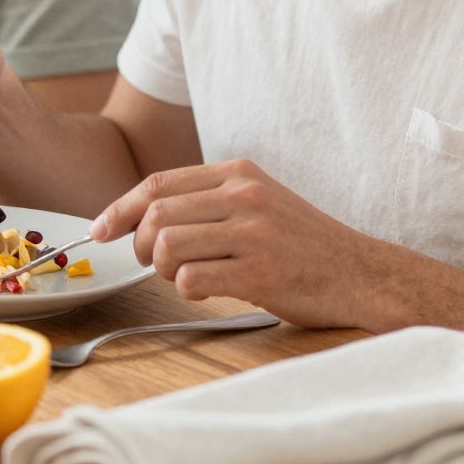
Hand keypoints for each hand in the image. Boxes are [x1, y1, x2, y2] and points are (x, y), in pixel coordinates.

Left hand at [92, 159, 376, 327]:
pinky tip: (211, 290)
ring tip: (188, 276)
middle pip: (155, 216)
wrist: (363, 275)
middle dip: (141, 246)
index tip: (99, 231)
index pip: (158, 184)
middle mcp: (245, 195)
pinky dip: (188, 290)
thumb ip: (204, 201)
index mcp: (239, 173)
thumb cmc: (300, 245)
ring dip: (165, 270)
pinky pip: (191, 280)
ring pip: (167, 246)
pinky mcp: (260, 272)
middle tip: (156, 263)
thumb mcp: (256, 203)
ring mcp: (254, 233)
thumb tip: (135, 217)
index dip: (119, 209)